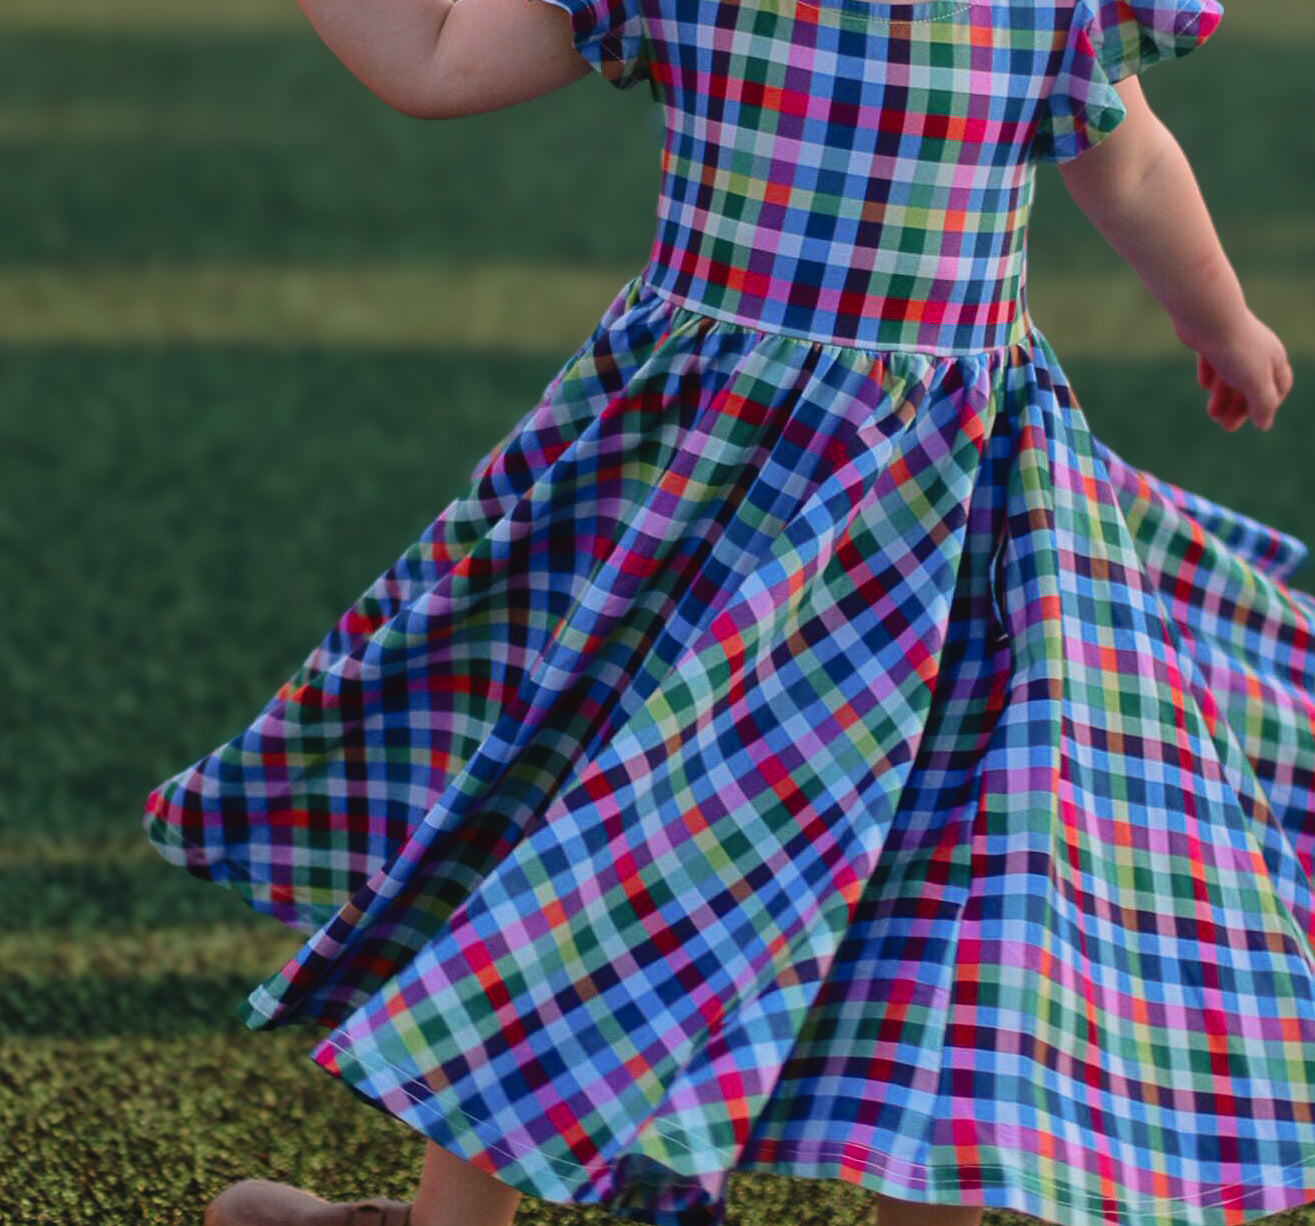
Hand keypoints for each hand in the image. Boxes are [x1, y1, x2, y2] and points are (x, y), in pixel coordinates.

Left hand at [1179, 311, 1293, 432]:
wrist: (1208, 316)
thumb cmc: (1236, 350)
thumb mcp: (1255, 382)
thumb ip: (1262, 404)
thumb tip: (1264, 425)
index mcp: (1273, 358)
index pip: (1280, 386)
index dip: (1270, 405)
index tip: (1257, 420)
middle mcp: (1256, 350)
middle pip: (1251, 385)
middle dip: (1240, 408)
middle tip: (1226, 427)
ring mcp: (1233, 343)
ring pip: (1230, 375)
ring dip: (1222, 397)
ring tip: (1211, 414)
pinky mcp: (1210, 339)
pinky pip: (1212, 360)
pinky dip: (1210, 374)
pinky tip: (1203, 385)